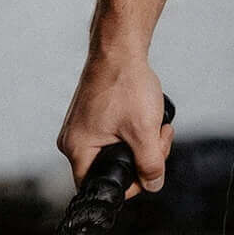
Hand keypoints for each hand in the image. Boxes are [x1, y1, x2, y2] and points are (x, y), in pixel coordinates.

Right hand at [56, 51, 173, 200]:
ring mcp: (82, 127)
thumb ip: (150, 164)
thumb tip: (153, 185)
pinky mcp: (92, 116)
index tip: (151, 165)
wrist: (120, 48)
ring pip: (118, 151)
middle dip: (144, 156)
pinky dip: (135, 130)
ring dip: (143, 142)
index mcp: (77, 149)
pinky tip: (146, 115)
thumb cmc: (124, 83)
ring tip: (157, 123)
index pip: (100, 186)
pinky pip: (115, 136)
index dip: (131, 183)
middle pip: (113, 168)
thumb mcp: (144, 130)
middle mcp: (74, 140)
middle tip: (160, 136)